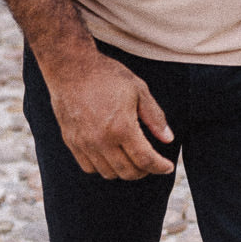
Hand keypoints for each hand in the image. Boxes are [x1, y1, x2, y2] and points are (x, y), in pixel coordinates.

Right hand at [47, 50, 175, 179]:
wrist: (72, 68)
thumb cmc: (107, 75)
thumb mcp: (138, 89)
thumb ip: (154, 116)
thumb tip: (168, 138)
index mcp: (122, 127)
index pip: (145, 159)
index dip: (159, 167)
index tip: (168, 167)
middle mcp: (102, 141)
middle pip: (128, 172)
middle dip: (144, 171)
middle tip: (151, 163)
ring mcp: (85, 144)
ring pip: (109, 173)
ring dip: (124, 171)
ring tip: (132, 159)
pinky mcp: (72, 143)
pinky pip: (90, 168)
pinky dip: (103, 167)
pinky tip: (111, 156)